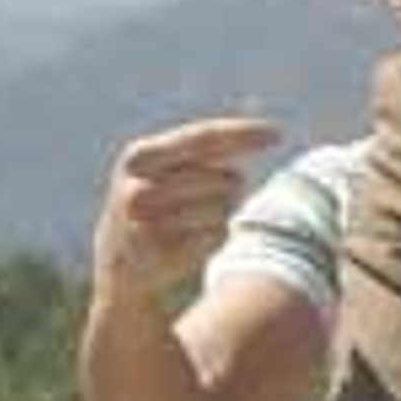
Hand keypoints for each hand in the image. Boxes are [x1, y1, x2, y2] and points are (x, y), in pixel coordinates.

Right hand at [92, 115, 282, 301]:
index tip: (279, 133)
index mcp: (139, 155)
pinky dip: (214, 238)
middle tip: (200, 200)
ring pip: (224, 208)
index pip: (203, 138)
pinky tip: (188, 244)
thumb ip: (207, 148)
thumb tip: (267, 132)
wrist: (121, 268)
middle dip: (229, 187)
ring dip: (220, 214)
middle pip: (226, 178)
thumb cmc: (156, 207)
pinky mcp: (163, 255)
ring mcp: (149, 224)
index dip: (243, 134)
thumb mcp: (167, 169)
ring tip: (189, 223)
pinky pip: (218, 236)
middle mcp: (139, 188)